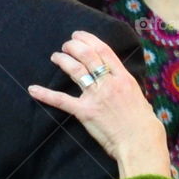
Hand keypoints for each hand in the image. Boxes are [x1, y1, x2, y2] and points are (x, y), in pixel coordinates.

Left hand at [29, 29, 170, 177]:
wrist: (140, 142)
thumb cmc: (145, 126)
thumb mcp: (140, 100)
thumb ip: (128, 90)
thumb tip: (123, 88)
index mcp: (124, 78)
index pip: (104, 51)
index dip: (89, 40)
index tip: (80, 36)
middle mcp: (109, 83)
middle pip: (87, 55)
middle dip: (73, 46)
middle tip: (66, 46)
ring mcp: (96, 96)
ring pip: (75, 70)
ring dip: (63, 60)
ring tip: (56, 57)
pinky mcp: (85, 112)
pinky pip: (62, 100)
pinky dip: (46, 94)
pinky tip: (33, 89)